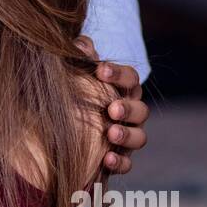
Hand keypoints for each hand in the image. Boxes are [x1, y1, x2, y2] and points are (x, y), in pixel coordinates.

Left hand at [76, 35, 148, 173]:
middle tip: (112, 108)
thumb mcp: (77, 76)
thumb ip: (82, 59)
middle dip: (128, 108)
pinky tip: (106, 159)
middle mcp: (131, 114)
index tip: (100, 70)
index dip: (118, 74)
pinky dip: (119, 162)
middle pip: (141, 110)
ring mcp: (128, 137)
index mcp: (123, 91)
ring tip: (110, 132)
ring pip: (140, 137)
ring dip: (127, 135)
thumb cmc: (76, 95)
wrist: (65, 129)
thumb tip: (81, 43)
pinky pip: (127, 163)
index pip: (130, 78)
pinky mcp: (120, 159)